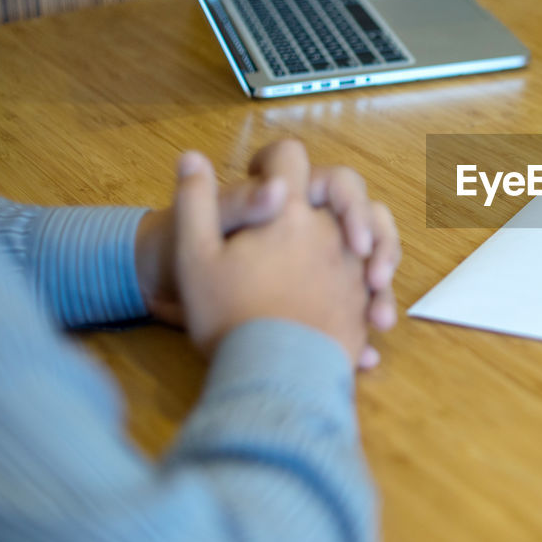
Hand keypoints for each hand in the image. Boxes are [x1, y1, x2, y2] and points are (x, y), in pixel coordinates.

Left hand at [136, 144, 401, 333]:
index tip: (347, 234)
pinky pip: (355, 311)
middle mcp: (314, 225)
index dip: (349, 202)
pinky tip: (364, 356)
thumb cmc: (176, 249)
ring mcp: (321, 263)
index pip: (338, 185)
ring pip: (371, 268)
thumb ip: (242, 202)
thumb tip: (278, 188)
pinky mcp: (320, 301)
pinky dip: (362, 333)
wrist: (161, 297)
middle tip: (374, 278)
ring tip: (377, 321)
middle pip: (370, 225)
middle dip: (381, 248)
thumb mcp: (204, 228)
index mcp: (290, 198)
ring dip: (381, 294)